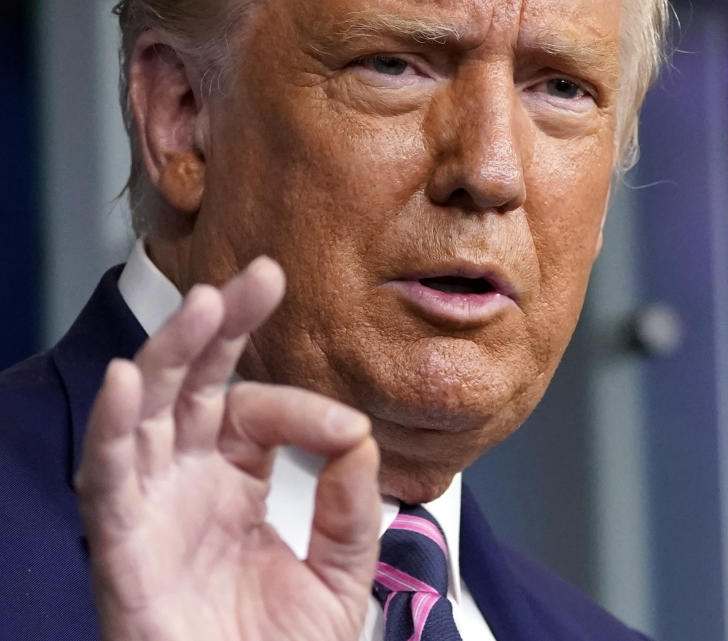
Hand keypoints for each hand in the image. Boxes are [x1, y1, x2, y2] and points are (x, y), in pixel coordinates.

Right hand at [75, 257, 380, 640]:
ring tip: (202, 304)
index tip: (348, 427)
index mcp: (235, 479)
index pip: (260, 412)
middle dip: (221, 326)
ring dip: (171, 355)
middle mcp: (189, 480)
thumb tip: (358, 437)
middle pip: (196, 385)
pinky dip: (112, 428)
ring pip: (149, 412)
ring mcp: (154, 506)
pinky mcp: (124, 547)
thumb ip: (350, 508)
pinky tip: (130, 379)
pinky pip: (109, 478)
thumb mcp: (339, 574)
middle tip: (259, 276)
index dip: (303, 408)